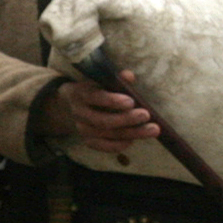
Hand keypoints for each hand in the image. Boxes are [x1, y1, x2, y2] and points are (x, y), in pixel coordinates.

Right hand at [39, 76, 157, 154]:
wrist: (70, 105)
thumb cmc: (92, 89)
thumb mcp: (98, 80)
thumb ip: (115, 79)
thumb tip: (129, 76)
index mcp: (80, 93)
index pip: (94, 98)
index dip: (112, 101)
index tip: (131, 101)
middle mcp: (79, 113)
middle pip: (102, 120)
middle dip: (126, 119)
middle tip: (146, 115)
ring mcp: (82, 129)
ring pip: (107, 135)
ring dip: (131, 133)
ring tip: (152, 130)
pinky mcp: (87, 141)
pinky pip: (103, 147)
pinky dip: (119, 145)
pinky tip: (134, 140)